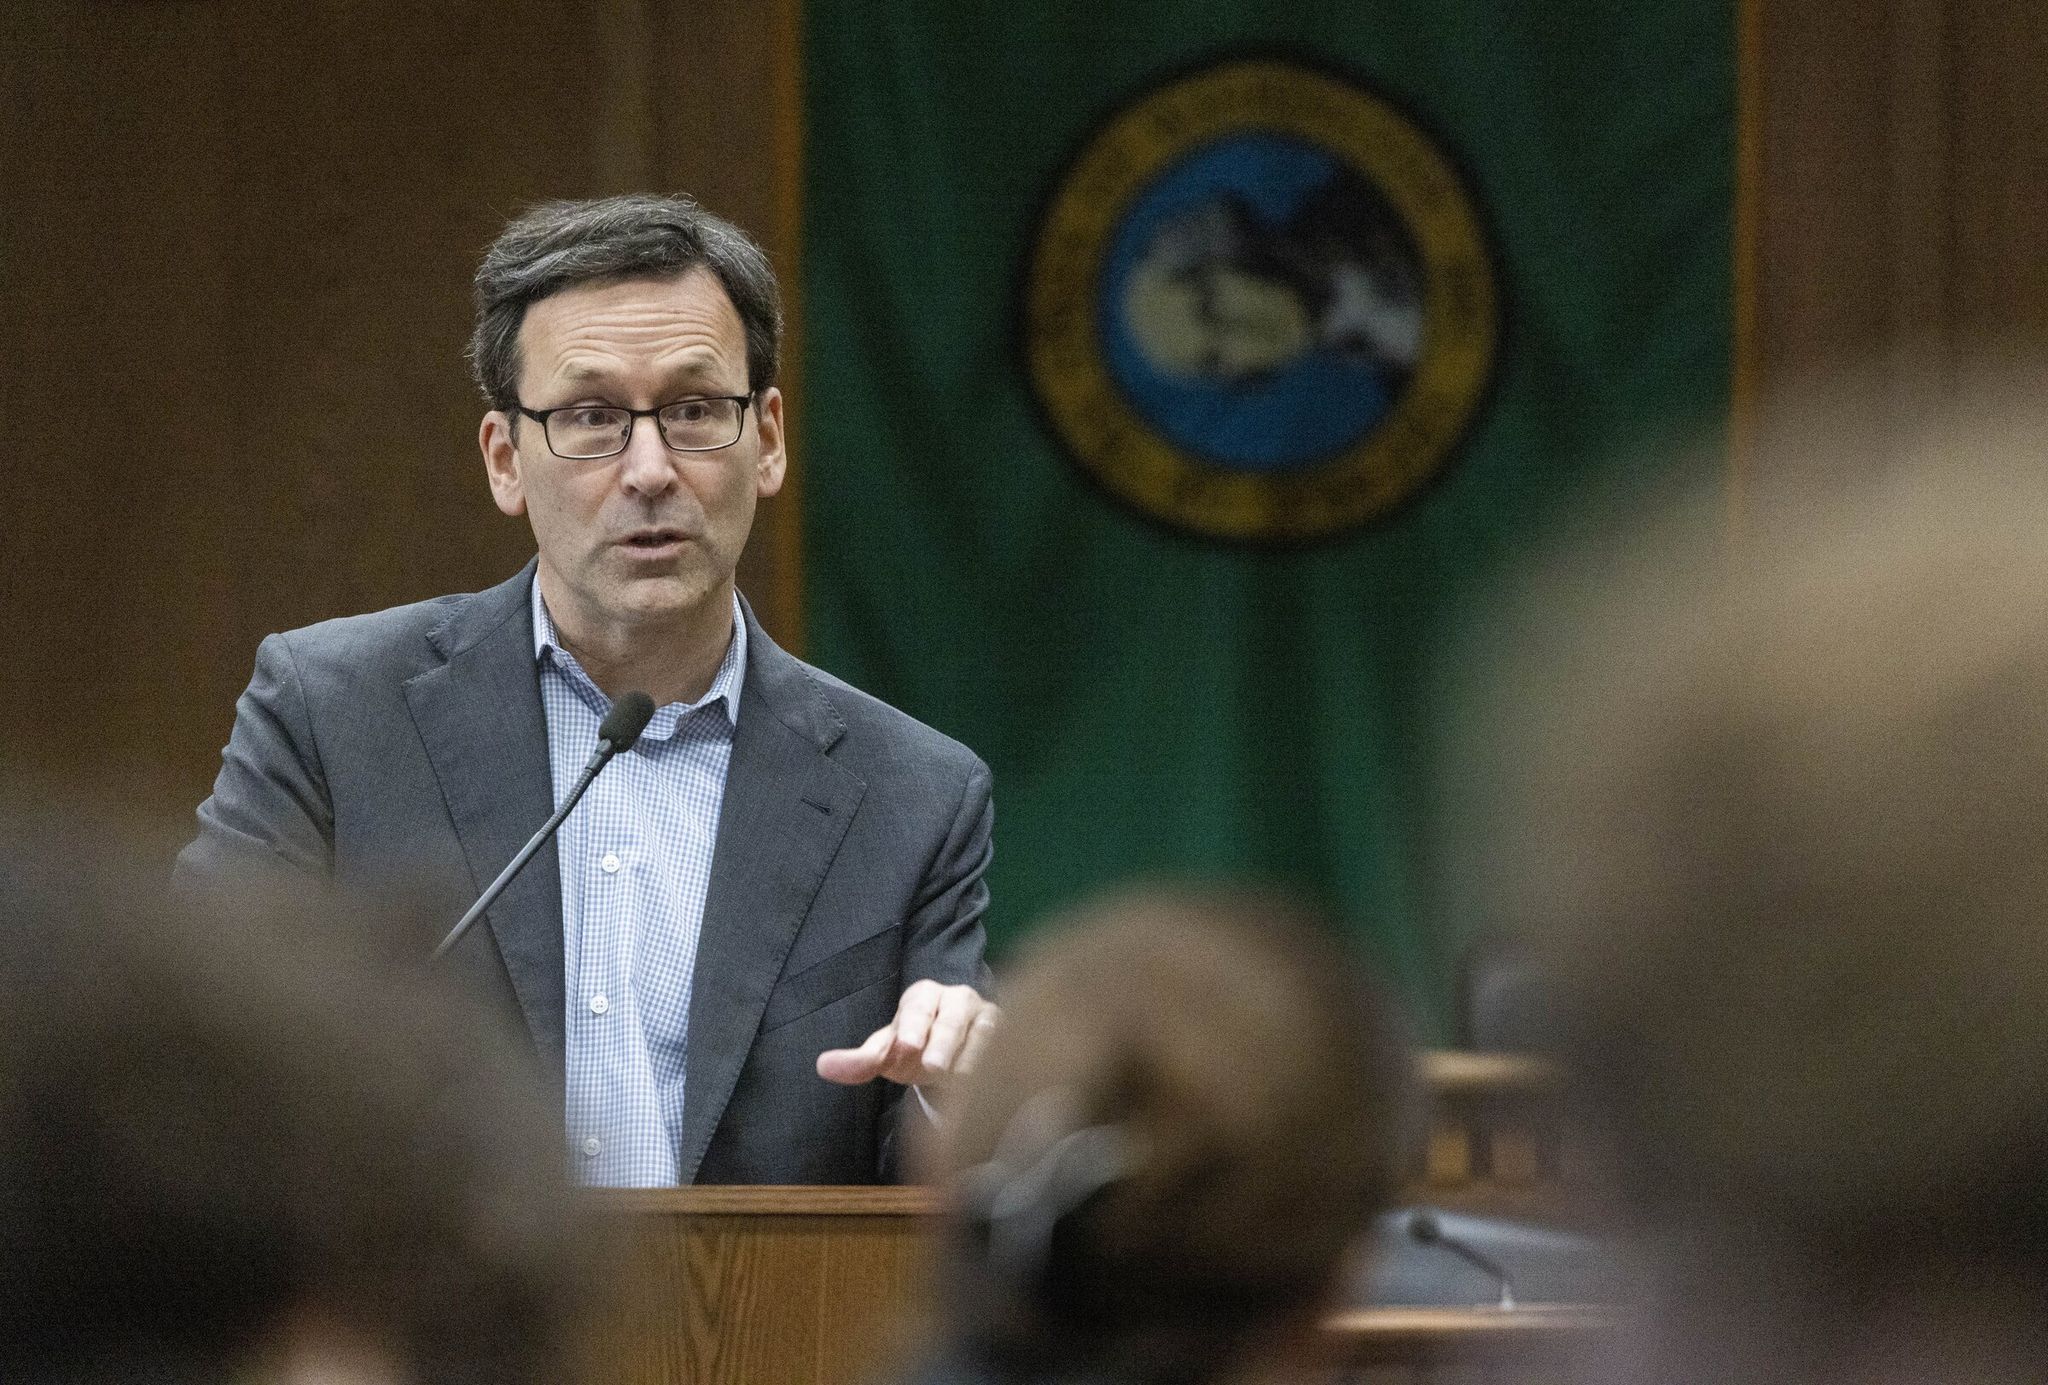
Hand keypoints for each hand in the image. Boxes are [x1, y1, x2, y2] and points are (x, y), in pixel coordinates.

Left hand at [815, 980, 998, 1086]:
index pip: (918, 1008)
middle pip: (952, 1018)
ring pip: (983, 1033)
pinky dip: (997, 1063)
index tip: (905, 1045)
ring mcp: (988, 1016)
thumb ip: (860, 1061)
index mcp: (924, 996)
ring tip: (960, 1079)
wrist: (956, 1054)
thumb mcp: (888, 1054)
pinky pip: (1006, 1048)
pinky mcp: (1010, 1036)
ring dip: (971, 1057)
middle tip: (932, 1066)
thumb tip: (822, 1067)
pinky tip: (990, 1080)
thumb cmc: (916, 1049)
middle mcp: (958, 999)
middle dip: (942, 1042)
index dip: (913, 1026)